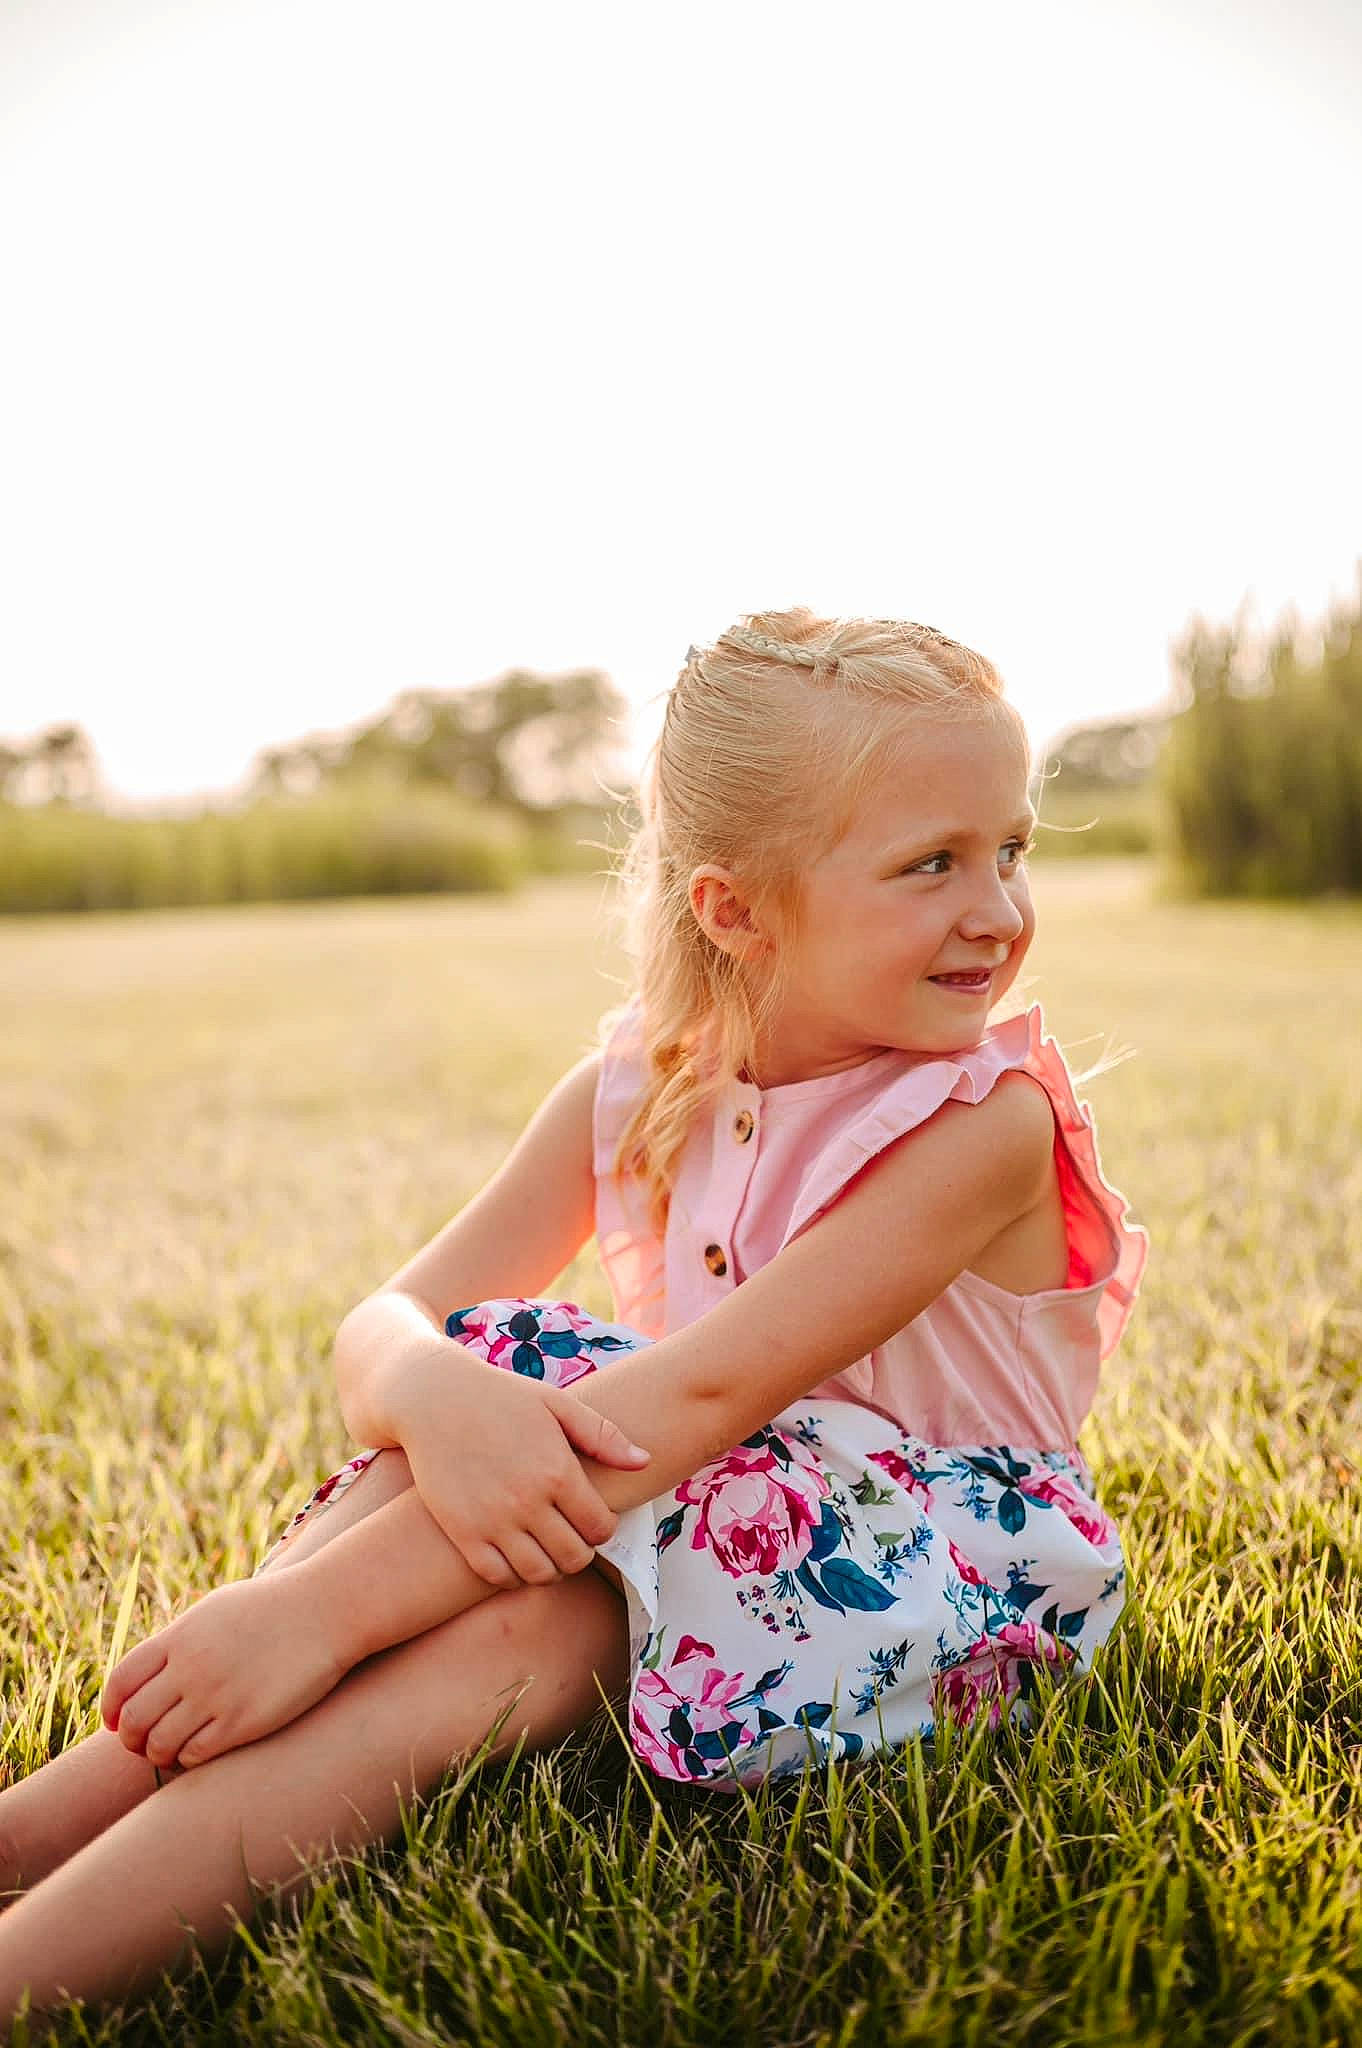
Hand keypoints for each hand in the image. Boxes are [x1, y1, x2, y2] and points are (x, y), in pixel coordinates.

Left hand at [101, 1570, 346, 1769]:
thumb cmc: (275, 1607)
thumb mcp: (217, 1610)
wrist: (327, 1610)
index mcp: (180, 1636)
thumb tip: (155, 1670)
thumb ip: (182, 1640)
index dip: (110, 1708)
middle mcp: (190, 1667)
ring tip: (170, 1753)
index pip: (121, 1681)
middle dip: (131, 1739)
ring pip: (159, 1744)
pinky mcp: (243, 1721)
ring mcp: (215, 1695)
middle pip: (134, 1719)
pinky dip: (187, 1760)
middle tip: (143, 1744)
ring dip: (158, 1755)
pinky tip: (200, 1752)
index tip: (115, 1722)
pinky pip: (195, 1755)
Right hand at [393, 1344, 650, 1590]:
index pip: (600, 1527)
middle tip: (572, 1536)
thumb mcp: (556, 1404)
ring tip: (547, 1549)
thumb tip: (646, 1462)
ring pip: (539, 1573)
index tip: (593, 1518)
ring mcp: (493, 1521)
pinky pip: (497, 1576)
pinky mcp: (463, 1532)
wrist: (434, 1398)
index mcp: (557, 1470)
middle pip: (574, 1557)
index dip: (604, 1528)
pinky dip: (513, 1575)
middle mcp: (528, 1501)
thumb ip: (603, 1435)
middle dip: (581, 1551)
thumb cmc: (501, 1397)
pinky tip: (516, 1555)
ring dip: (551, 1568)